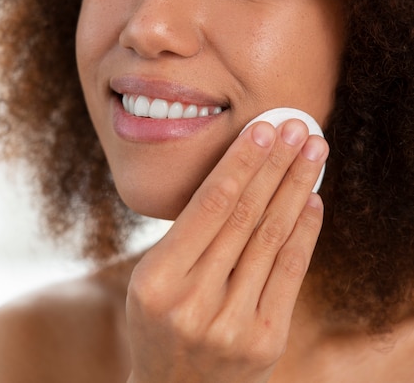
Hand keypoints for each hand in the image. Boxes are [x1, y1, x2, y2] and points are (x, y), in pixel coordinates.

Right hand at [126, 120, 326, 382]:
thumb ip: (189, 234)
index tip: (264, 129)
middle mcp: (193, 302)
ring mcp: (231, 324)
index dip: (241, 163)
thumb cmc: (162, 319)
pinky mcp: (264, 339)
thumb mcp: (153, 277)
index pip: (209, 205)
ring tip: (314, 152)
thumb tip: (242, 170)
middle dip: (276, 165)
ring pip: (271, 237)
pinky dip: (304, 231)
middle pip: (246, 215)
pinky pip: (290, 272)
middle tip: (299, 127)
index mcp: (156, 280)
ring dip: (297, 188)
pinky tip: (314, 199)